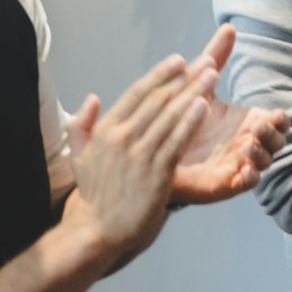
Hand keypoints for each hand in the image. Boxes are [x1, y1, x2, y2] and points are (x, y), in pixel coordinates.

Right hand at [70, 56, 211, 259]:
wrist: (97, 231)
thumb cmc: (93, 195)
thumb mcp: (80, 157)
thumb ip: (82, 125)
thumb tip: (92, 98)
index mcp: (106, 130)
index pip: (137, 93)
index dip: (160, 74)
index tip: (178, 60)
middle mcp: (122, 137)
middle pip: (159, 99)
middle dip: (185, 77)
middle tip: (206, 61)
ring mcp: (139, 155)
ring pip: (170, 116)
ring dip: (193, 92)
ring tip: (212, 74)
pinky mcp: (156, 173)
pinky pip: (176, 141)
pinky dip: (190, 122)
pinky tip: (204, 106)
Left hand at [168, 25, 290, 206]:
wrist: (152, 151)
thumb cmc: (180, 117)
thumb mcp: (198, 85)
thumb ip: (215, 58)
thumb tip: (228, 26)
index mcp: (246, 122)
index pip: (277, 122)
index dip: (281, 121)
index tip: (275, 114)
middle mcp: (247, 143)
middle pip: (277, 142)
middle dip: (273, 136)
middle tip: (257, 126)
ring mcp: (238, 164)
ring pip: (265, 163)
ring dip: (262, 154)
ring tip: (247, 144)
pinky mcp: (224, 183)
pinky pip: (246, 184)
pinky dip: (250, 178)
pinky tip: (244, 170)